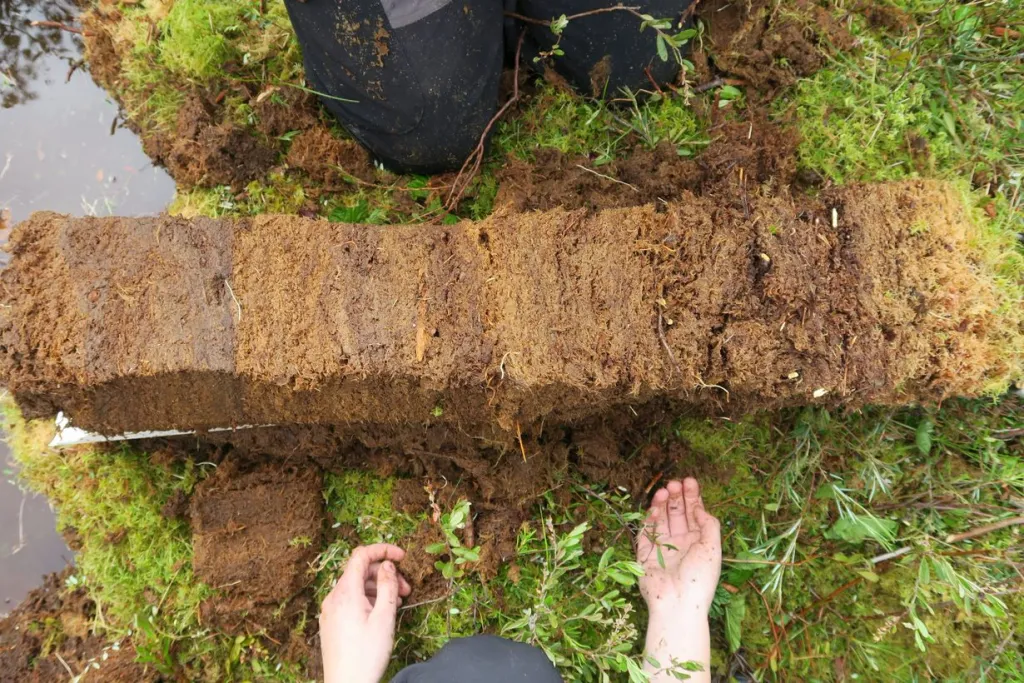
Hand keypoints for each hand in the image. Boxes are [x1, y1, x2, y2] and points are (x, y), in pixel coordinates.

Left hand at [319, 544, 412, 682]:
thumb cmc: (366, 654)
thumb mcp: (384, 617)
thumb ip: (388, 586)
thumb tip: (387, 565)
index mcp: (345, 592)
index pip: (361, 555)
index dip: (383, 550)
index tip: (402, 556)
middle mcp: (333, 597)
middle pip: (360, 572)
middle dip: (385, 574)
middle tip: (406, 588)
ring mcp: (330, 610)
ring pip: (356, 587)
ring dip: (378, 588)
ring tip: (398, 603)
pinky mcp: (331, 622)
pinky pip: (350, 601)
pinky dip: (368, 599)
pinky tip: (382, 613)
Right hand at [636, 478, 721, 615]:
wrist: (677, 604)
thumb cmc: (699, 578)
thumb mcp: (713, 548)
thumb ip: (708, 523)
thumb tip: (698, 507)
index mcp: (698, 543)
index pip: (695, 514)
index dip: (692, 497)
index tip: (690, 481)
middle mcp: (681, 544)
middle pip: (678, 514)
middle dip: (677, 497)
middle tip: (675, 483)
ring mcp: (663, 548)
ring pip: (662, 520)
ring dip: (663, 504)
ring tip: (664, 490)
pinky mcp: (645, 554)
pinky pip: (646, 532)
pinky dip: (650, 519)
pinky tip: (655, 508)